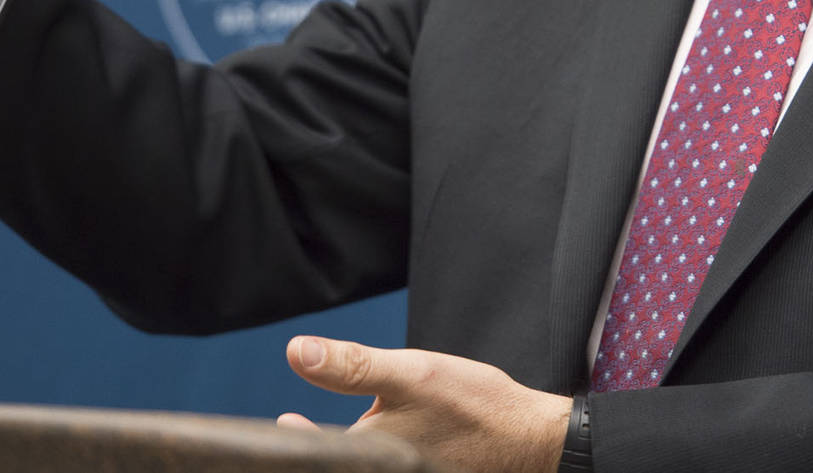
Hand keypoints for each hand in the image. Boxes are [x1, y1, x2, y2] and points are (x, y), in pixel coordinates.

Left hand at [278, 336, 568, 472]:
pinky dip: (377, 452)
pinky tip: (385, 433)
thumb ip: (351, 366)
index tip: (281, 423)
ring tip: (333, 429)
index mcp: (369, 458)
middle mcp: (386, 472)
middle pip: (340, 458)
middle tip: (301, 424)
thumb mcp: (411, 374)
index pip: (315, 452)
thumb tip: (296, 352)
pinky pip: (388, 464)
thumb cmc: (473, 408)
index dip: (297, 439)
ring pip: (363, 460)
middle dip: (322, 442)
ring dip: (349, 447)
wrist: (530, 438)